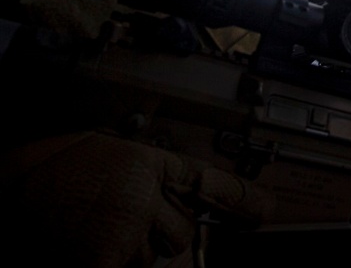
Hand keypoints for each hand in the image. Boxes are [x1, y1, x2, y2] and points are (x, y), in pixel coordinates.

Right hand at [1, 131, 272, 265]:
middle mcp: (142, 199)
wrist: (19, 179)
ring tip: (102, 228)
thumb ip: (164, 176)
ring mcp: (124, 232)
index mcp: (150, 165)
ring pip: (153, 258)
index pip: (210, 185)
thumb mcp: (126, 154)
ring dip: (135, 252)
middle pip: (180, 234)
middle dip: (162, 232)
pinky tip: (98, 244)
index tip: (266, 211)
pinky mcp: (104, 259)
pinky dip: (118, 261)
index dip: (243, 200)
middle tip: (128, 220)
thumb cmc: (66, 163)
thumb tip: (198, 200)